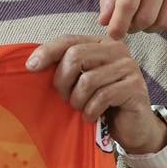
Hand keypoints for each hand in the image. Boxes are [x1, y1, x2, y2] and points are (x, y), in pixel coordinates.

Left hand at [26, 34, 166, 152]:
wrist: (131, 127)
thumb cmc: (100, 103)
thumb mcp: (79, 82)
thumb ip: (65, 68)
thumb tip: (32, 64)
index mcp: (100, 44)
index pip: (69, 40)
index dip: (47, 52)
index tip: (30, 67)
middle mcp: (117, 50)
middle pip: (76, 56)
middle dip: (62, 82)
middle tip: (65, 99)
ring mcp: (129, 66)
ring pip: (88, 79)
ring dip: (77, 100)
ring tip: (81, 108)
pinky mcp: (135, 86)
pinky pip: (102, 96)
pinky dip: (91, 110)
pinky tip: (91, 116)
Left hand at [99, 0, 166, 36]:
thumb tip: (105, 22)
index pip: (128, 2)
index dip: (118, 24)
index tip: (113, 34)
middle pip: (146, 15)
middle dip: (133, 27)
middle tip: (127, 23)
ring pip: (165, 21)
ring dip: (150, 28)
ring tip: (142, 19)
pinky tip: (159, 17)